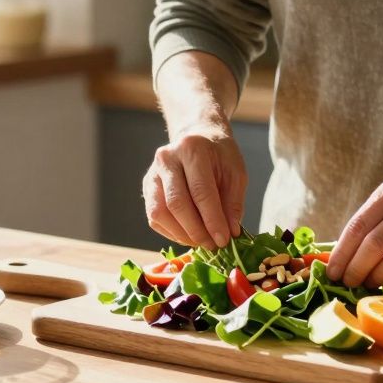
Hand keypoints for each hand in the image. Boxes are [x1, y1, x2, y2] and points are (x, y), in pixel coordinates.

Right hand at [143, 119, 246, 248]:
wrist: (196, 137)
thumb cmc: (219, 154)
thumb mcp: (235, 172)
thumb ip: (233, 202)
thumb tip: (230, 232)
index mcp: (192, 149)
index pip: (200, 191)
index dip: (212, 220)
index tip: (224, 240)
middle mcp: (167, 159)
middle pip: (177, 203)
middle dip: (196, 231)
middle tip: (213, 245)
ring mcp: (152, 173)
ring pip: (160, 213)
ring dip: (182, 234)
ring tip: (202, 242)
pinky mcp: (147, 187)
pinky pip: (154, 217)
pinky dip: (172, 232)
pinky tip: (189, 235)